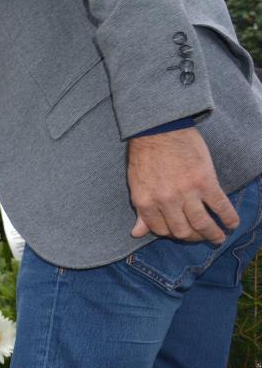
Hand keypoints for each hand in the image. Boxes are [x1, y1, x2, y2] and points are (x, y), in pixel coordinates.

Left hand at [127, 127, 237, 243]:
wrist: (159, 129)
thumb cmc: (145, 155)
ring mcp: (186, 193)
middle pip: (182, 231)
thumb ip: (141, 210)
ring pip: (202, 223)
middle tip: (201, 237)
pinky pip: (220, 206)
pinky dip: (229, 218)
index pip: (160, 230)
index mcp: (145, 202)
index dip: (171, 234)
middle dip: (193, 238)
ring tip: (218, 238)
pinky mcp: (205, 182)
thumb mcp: (136, 184)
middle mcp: (165, 201)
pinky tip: (232, 223)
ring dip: (212, 235)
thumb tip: (137, 233)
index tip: (179, 232)